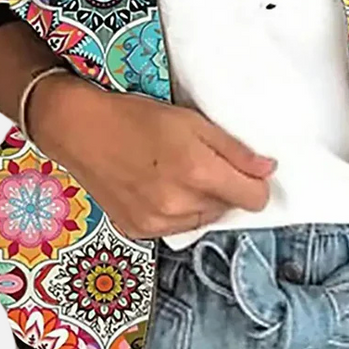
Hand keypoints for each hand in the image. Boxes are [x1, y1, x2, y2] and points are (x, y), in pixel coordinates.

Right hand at [26, 74, 276, 237]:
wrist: (81, 131)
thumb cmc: (135, 118)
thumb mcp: (192, 122)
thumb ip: (235, 150)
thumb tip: (267, 169)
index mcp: (198, 173)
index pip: (254, 199)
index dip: (255, 183)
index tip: (247, 171)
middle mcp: (180, 204)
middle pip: (228, 209)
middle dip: (224, 188)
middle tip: (200, 162)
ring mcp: (157, 222)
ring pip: (202, 220)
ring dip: (200, 202)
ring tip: (176, 173)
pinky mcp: (138, 231)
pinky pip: (175, 228)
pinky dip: (175, 212)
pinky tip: (157, 187)